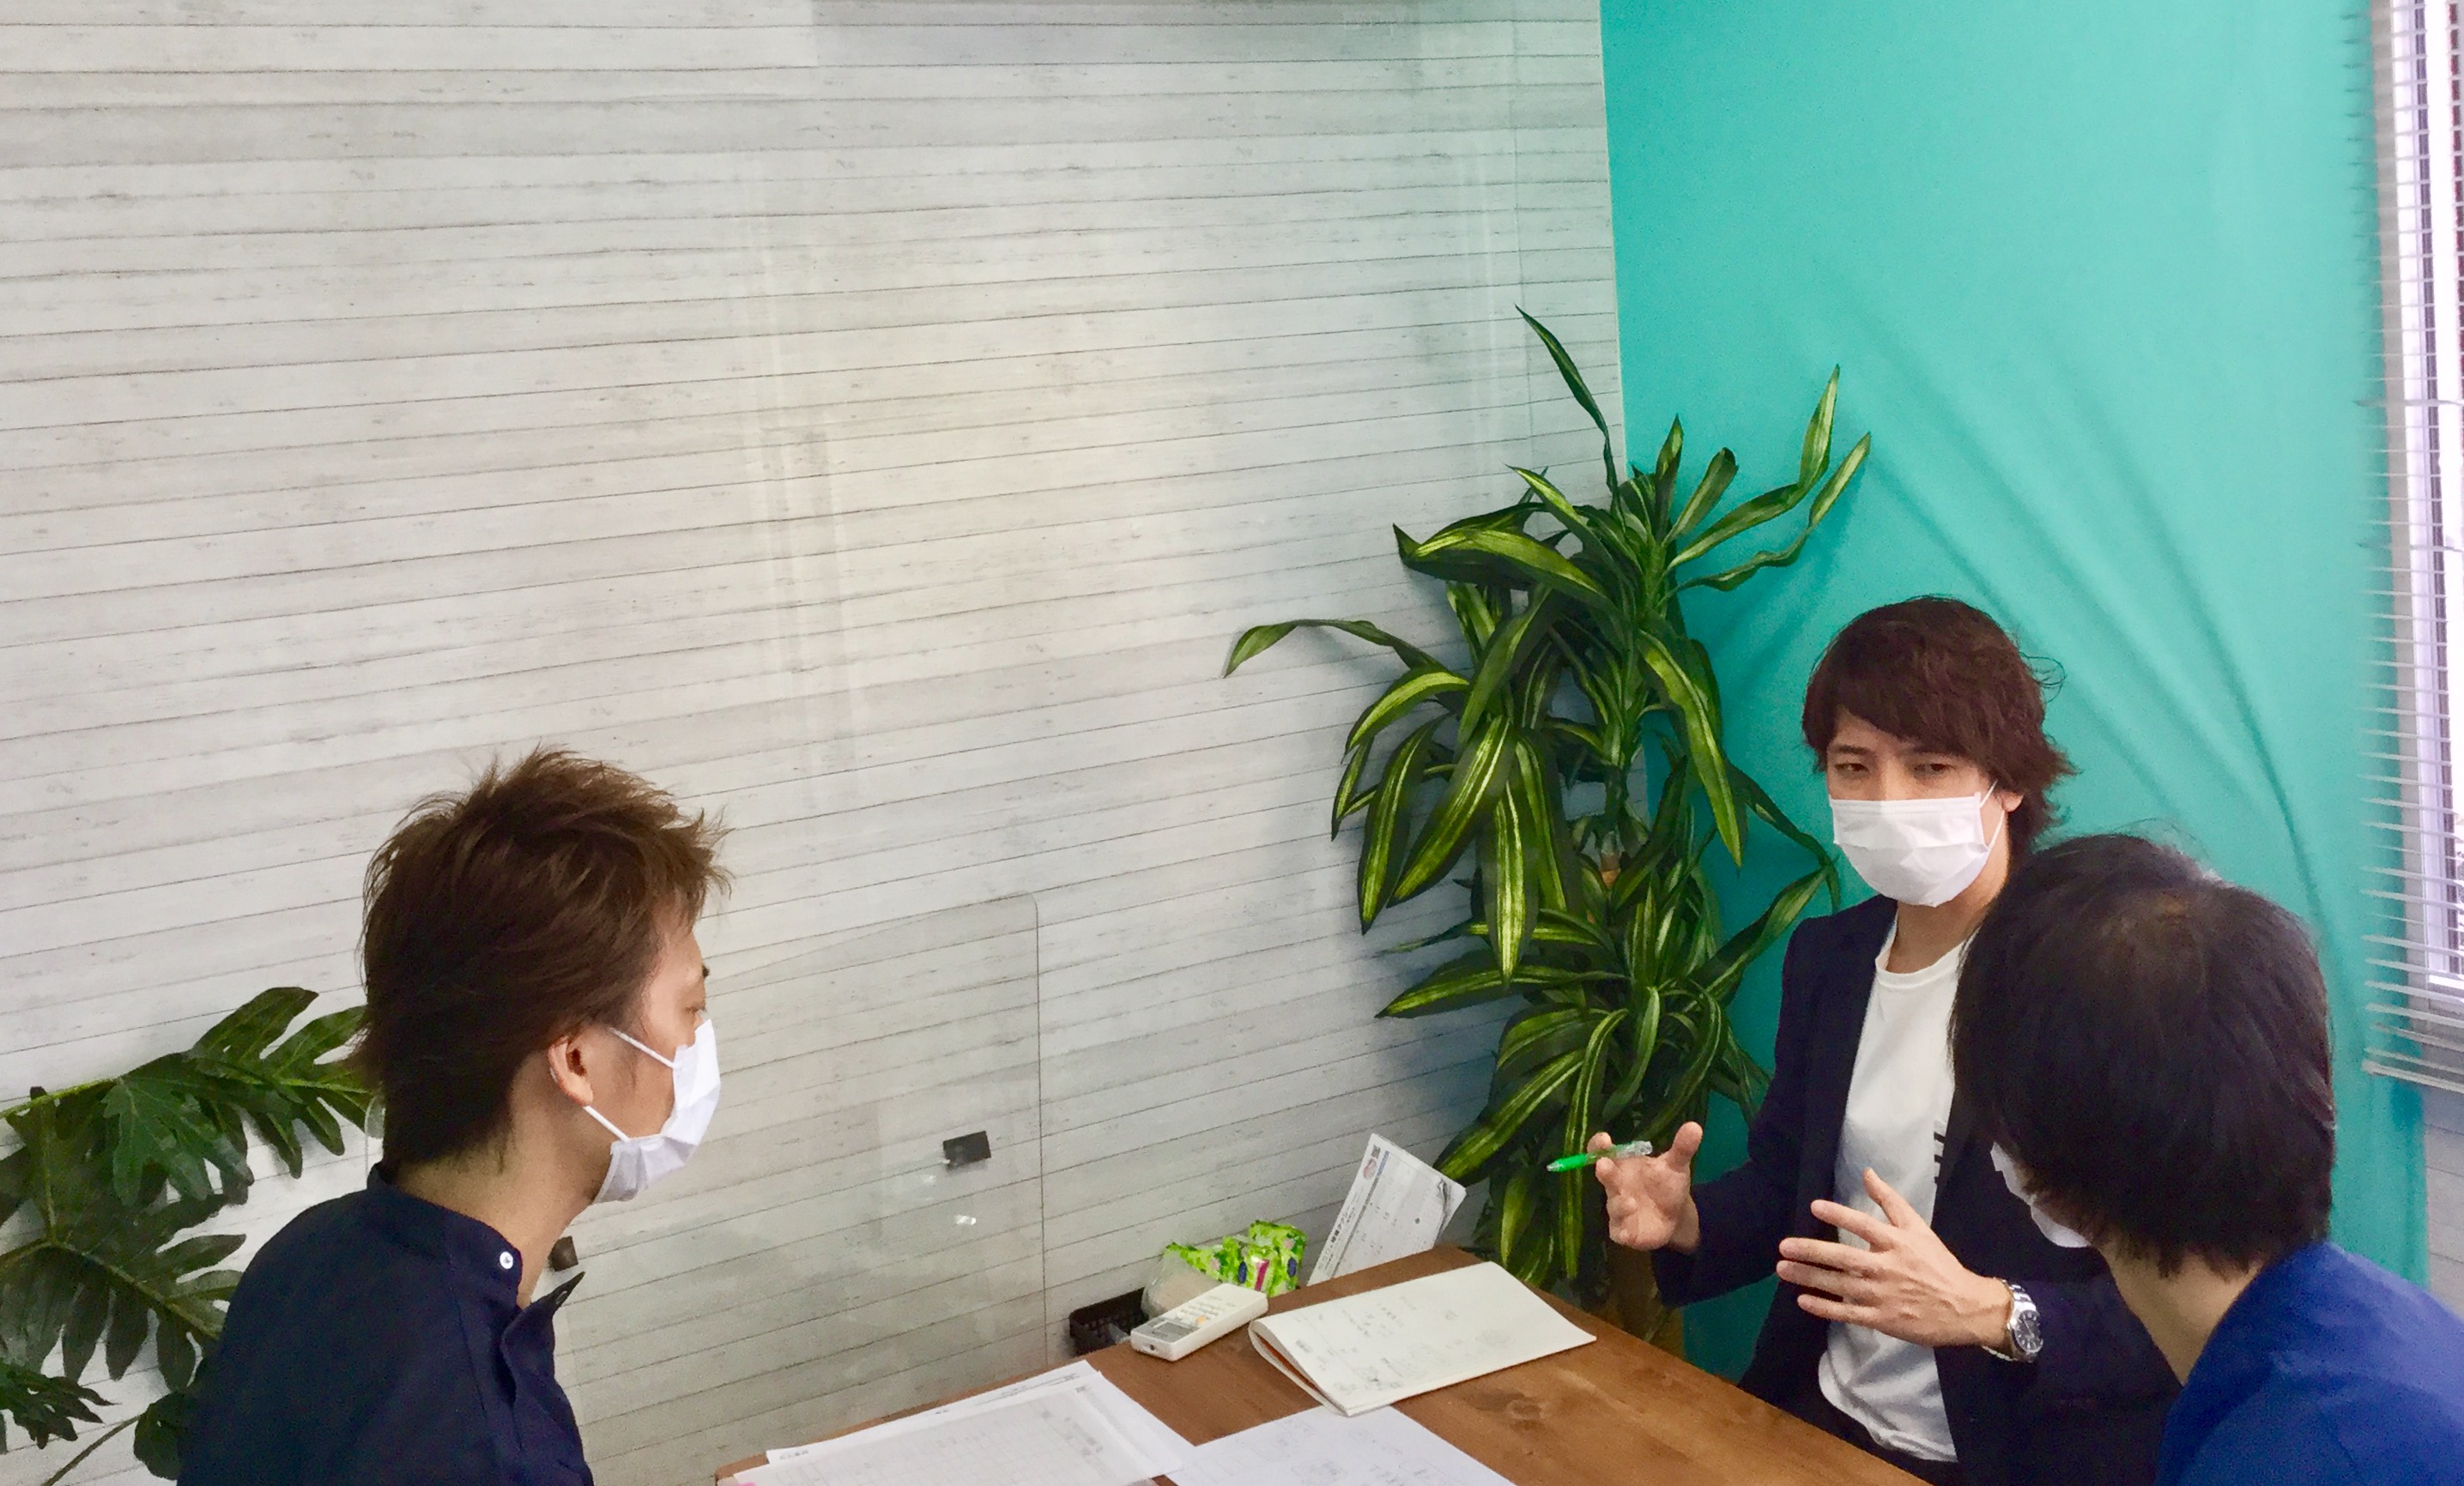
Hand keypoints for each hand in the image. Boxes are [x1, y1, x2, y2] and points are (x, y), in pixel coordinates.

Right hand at [1590, 1123, 1702, 1253]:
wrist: (1675, 1215)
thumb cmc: (1666, 1185)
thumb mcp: (1676, 1166)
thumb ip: (1682, 1148)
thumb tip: (1695, 1126)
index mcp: (1623, 1165)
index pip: (1603, 1151)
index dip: (1599, 1146)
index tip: (1604, 1139)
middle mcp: (1616, 1186)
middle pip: (1605, 1177)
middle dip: (1605, 1172)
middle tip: (1604, 1164)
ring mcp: (1618, 1209)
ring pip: (1614, 1206)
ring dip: (1619, 1205)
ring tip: (1631, 1202)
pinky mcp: (1623, 1231)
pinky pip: (1619, 1233)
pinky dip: (1621, 1232)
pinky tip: (1627, 1232)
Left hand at [1775, 1168, 2015, 1350]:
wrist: (1965, 1308)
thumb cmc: (1938, 1265)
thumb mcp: (1919, 1228)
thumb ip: (1891, 1201)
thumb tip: (1867, 1172)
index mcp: (1898, 1243)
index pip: (1864, 1225)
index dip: (1839, 1215)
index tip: (1814, 1207)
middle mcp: (1887, 1267)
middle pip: (1844, 1258)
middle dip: (1812, 1252)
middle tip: (1783, 1246)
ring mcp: (1883, 1295)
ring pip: (1840, 1286)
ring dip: (1810, 1277)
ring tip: (1783, 1269)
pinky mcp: (1882, 1319)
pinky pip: (1848, 1313)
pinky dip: (1825, 1308)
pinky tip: (1803, 1301)